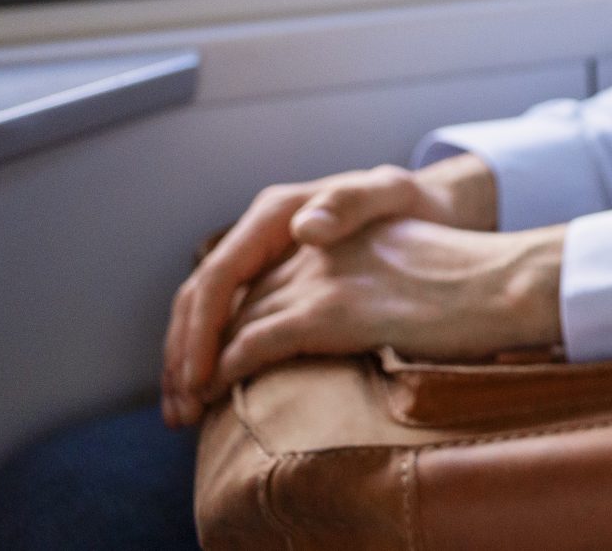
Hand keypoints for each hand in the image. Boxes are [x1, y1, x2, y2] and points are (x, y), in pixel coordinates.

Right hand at [161, 157, 497, 425]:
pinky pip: (228, 326)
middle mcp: (256, 238)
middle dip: (183, 357)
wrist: (428, 207)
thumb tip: (305, 230)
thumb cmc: (410, 203)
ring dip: (186, 367)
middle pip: (197, 300)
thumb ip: (351, 204)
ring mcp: (260, 263)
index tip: (200, 378)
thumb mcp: (389, 193)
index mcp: (272, 215)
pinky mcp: (271, 287)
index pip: (219, 276)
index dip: (202, 329)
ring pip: (202, 317)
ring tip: (184, 418)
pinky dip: (212, 362)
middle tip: (182, 413)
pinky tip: (210, 400)